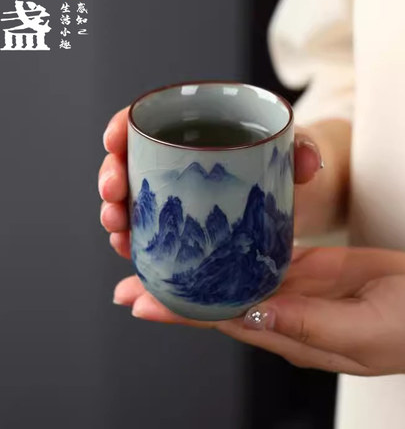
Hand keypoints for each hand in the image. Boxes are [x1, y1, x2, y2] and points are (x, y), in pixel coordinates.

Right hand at [98, 105, 330, 258]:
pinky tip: (129, 250)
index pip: (147, 119)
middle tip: (114, 194)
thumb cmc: (285, 162)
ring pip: (130, 198)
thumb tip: (305, 161)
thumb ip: (302, 149)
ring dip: (115, 213)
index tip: (113, 139)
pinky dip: (133, 239)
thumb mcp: (292, 150)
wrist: (293, 193)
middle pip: (128, 161)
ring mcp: (173, 192)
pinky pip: (146, 229)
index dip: (122, 126)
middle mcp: (176, 158)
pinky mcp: (178, 223)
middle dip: (111, 177)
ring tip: (117, 229)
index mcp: (196, 128)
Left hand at [114, 245, 404, 375]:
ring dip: (197, 270)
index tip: (142, 302)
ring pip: (233, 277)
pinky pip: (261, 256)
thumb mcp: (361, 331)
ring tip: (159, 259)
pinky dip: (233, 249)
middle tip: (129, 283)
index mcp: (289, 335)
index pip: (223, 321)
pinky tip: (212, 241)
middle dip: (173, 293)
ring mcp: (292, 288)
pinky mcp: (306, 266)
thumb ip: (308, 325)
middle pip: (217, 301)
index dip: (181, 313)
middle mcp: (282, 312)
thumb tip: (255, 314)